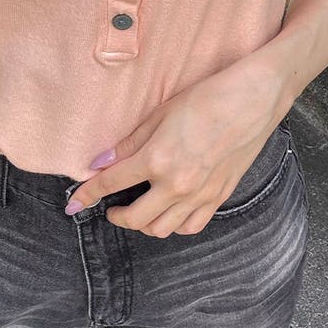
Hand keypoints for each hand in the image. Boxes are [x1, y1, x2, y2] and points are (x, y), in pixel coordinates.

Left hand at [64, 55, 289, 237]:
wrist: (253, 99)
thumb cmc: (207, 98)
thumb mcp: (161, 113)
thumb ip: (130, 143)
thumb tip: (102, 161)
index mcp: (158, 160)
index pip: (112, 184)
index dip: (88, 195)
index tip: (74, 204)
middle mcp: (177, 185)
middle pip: (135, 218)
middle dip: (116, 216)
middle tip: (110, 207)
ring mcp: (200, 195)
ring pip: (162, 229)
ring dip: (144, 224)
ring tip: (139, 209)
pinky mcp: (219, 197)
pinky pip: (191, 226)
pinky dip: (174, 225)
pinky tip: (169, 211)